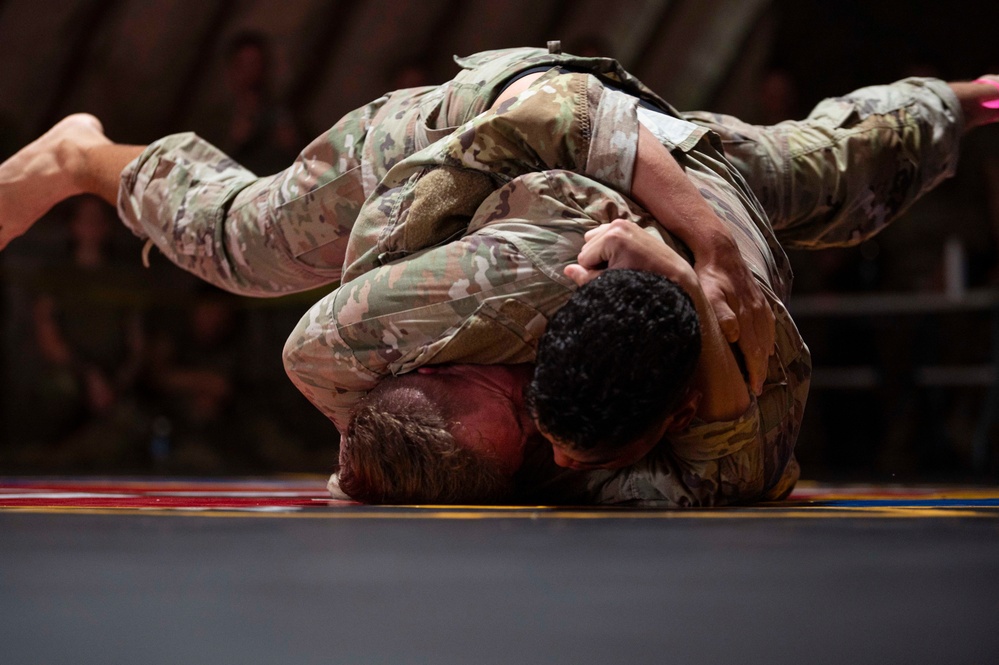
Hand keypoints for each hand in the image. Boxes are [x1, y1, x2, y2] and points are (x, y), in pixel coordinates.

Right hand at [564, 220, 694, 286]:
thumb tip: (567, 270)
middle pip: (587, 246)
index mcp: (612, 237)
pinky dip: (610, 245)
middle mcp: (617, 225)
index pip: (583, 258)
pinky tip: (624, 256)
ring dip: (602, 253)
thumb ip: (586, 278)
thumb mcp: (611, 284)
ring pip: (595, 239)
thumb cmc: (643, 284)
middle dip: (597, 261)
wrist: (675, 277)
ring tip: (621, 265)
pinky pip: (606, 233)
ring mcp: (624, 222)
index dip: (592, 273)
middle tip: (617, 273)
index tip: (612, 280)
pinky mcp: (631, 224)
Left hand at [695, 237, 774, 395]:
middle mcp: (757, 314)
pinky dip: (768, 339)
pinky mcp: (759, 299)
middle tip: (757, 389)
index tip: (753, 390)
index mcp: (746, 317)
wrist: (721, 250)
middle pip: (761, 348)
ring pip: (766, 337)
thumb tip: (735, 336)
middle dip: (760, 370)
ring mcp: (759, 306)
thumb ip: (723, 316)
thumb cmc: (711, 276)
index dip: (754, 372)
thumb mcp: (711, 295)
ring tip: (761, 373)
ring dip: (764, 357)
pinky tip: (766, 347)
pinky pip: (768, 325)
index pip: (752, 352)